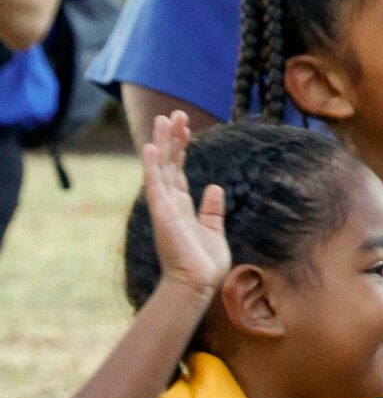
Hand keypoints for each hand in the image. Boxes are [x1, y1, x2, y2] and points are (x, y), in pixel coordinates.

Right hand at [143, 111, 229, 300]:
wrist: (197, 284)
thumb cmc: (204, 261)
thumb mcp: (213, 229)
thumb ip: (212, 208)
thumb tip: (214, 187)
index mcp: (181, 205)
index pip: (178, 170)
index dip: (181, 148)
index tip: (186, 127)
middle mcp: (169, 203)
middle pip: (169, 163)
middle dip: (172, 138)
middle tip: (175, 114)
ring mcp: (164, 207)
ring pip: (161, 168)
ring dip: (162, 143)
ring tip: (164, 120)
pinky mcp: (163, 214)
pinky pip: (156, 186)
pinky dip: (153, 166)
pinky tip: (153, 148)